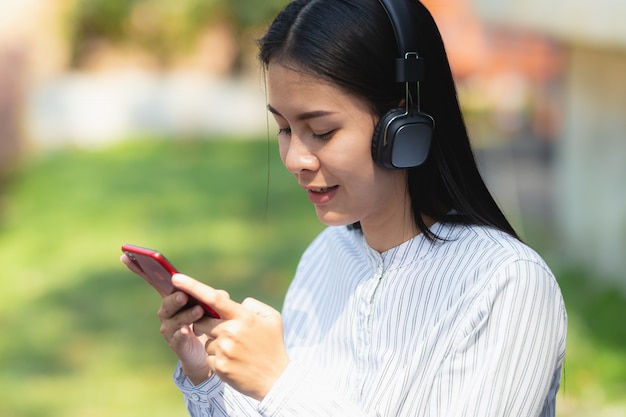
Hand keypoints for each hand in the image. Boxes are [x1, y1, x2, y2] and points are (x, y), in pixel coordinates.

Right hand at [121, 254, 212, 383]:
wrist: (206, 352)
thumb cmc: (207, 322)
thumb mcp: (212, 305)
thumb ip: (215, 297)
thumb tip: (220, 295)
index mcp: (172, 297)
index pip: (154, 282)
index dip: (140, 270)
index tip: (126, 256)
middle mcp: (166, 312)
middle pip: (167, 302)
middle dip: (175, 298)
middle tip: (183, 295)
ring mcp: (169, 328)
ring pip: (175, 319)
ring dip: (186, 314)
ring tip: (198, 311)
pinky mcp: (177, 344)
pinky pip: (177, 338)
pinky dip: (182, 334)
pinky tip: (187, 331)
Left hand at [172, 273, 289, 400]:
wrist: (276, 380)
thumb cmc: (273, 345)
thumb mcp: (272, 318)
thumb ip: (252, 305)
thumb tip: (236, 303)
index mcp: (243, 317)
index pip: (213, 298)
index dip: (192, 286)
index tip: (176, 278)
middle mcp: (230, 332)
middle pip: (202, 321)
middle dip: (206, 323)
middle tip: (225, 332)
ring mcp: (224, 350)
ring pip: (206, 341)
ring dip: (216, 344)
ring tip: (236, 352)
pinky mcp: (219, 366)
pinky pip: (208, 357)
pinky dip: (218, 359)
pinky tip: (233, 363)